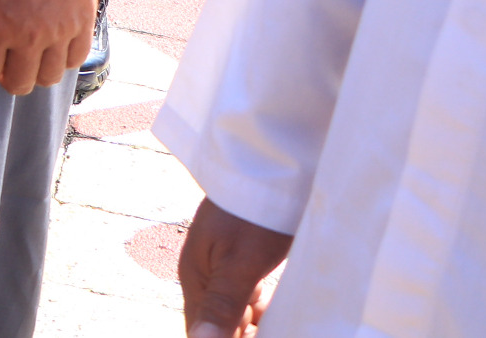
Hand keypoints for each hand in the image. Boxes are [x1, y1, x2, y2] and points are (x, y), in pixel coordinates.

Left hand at [0, 0, 96, 94]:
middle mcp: (30, 36)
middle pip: (20, 85)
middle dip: (8, 76)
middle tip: (7, 57)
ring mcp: (61, 31)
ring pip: (50, 78)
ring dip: (37, 69)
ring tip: (32, 48)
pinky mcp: (85, 22)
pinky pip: (75, 60)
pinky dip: (63, 56)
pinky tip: (54, 40)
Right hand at [179, 198, 290, 336]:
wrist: (271, 166)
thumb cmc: (254, 213)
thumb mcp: (239, 262)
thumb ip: (221, 306)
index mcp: (196, 279)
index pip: (200, 332)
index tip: (259, 337)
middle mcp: (207, 279)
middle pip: (219, 326)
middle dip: (243, 335)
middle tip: (280, 330)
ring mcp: (226, 270)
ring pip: (238, 318)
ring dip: (258, 329)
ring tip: (288, 326)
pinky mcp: (246, 264)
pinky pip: (253, 304)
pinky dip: (268, 316)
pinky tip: (288, 317)